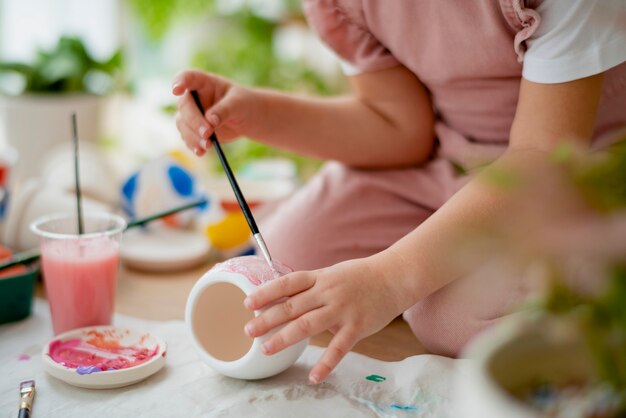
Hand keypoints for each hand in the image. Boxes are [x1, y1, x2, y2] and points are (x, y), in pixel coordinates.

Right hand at [172, 70, 256, 155]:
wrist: (246, 119)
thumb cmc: (243, 104)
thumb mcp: (238, 104)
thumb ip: (224, 110)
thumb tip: (210, 120)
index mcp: (204, 82)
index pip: (188, 77)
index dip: (180, 82)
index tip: (177, 90)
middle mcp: (194, 97)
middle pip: (185, 106)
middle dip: (194, 121)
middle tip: (207, 133)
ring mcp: (192, 114)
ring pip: (183, 124)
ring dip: (193, 136)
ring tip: (208, 146)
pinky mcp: (193, 130)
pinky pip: (187, 137)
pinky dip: (193, 145)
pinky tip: (201, 152)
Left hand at [243, 256, 407, 383]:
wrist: (394, 277)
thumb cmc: (360, 276)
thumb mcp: (332, 274)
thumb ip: (311, 287)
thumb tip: (283, 299)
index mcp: (320, 277)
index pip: (288, 283)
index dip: (266, 293)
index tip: (248, 304)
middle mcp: (328, 292)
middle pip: (292, 306)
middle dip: (268, 319)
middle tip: (249, 331)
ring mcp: (342, 310)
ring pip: (308, 325)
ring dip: (285, 338)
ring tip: (266, 349)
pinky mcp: (357, 327)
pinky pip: (338, 348)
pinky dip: (326, 364)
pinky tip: (314, 377)